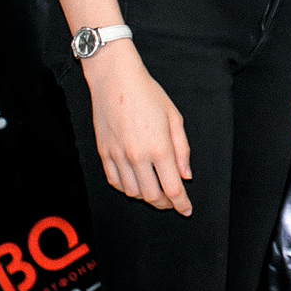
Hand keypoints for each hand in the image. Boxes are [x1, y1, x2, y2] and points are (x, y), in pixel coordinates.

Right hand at [83, 45, 193, 215]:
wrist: (115, 80)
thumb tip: (186, 176)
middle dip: (165, 204)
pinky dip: (126, 188)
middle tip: (173, 202)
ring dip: (146, 197)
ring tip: (156, 192)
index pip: (172, 188)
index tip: (187, 210)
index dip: (181, 204)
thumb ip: (182, 150)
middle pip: (152, 196)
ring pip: (132, 192)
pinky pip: (114, 182)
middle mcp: (137, 157)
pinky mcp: (103, 153)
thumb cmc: (149, 94)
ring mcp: (117, 157)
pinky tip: (135, 184)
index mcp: (159, 148)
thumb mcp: (175, 117)